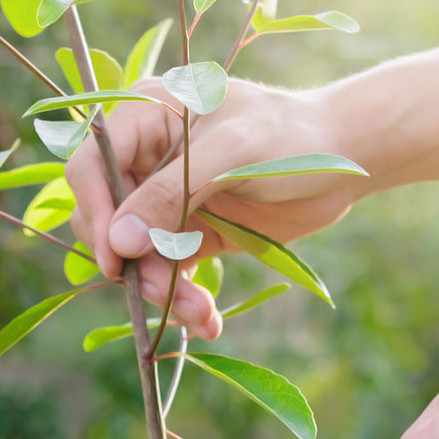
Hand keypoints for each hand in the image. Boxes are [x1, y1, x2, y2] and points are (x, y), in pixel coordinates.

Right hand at [63, 77, 373, 336]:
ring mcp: (167, 199)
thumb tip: (118, 241)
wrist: (345, 161)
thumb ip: (171, 194)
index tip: (114, 258)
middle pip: (108, 219)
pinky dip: (183, 298)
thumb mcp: (232, 155)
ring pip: (138, 255)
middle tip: (162, 294)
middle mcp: (148, 159)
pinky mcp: (190, 233)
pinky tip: (207, 320)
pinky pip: (169, 271)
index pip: (92, 165)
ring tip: (201, 315)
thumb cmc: (291, 137)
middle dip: (133, 262)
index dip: (96, 211)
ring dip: (162, 290)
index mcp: (147, 118)